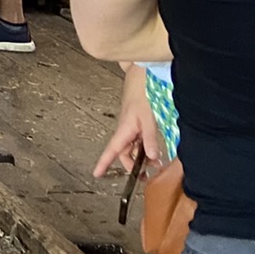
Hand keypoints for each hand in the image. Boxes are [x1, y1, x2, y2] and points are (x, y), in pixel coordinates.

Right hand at [93, 64, 162, 178]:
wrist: (143, 77)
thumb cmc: (143, 93)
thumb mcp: (149, 118)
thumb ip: (150, 138)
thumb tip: (152, 157)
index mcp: (125, 129)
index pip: (112, 150)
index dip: (103, 162)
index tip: (97, 174)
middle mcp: (126, 129)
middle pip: (124, 153)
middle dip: (133, 166)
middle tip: (145, 176)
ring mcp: (133, 126)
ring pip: (134, 147)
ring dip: (143, 157)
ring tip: (157, 164)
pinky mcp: (140, 123)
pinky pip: (140, 140)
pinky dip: (147, 148)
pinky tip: (157, 150)